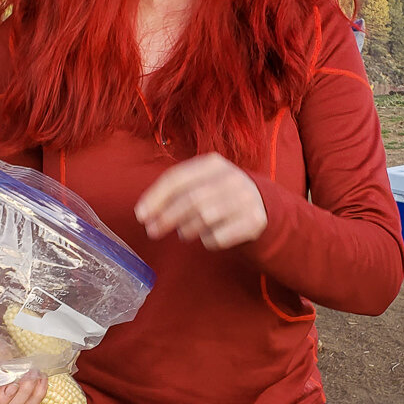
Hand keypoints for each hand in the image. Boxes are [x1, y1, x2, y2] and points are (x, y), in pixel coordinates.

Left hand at [134, 153, 267, 249]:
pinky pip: (220, 236)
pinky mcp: (255, 221)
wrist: (262, 204)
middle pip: (190, 199)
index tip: (141, 215)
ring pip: (204, 218)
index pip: (177, 178)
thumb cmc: (220, 195)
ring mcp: (246, 199)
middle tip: (152, 232)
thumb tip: (144, 213)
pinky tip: (208, 237)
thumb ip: (175, 191)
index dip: (156, 198)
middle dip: (166, 218)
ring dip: (186, 230)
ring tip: (184, 233)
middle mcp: (232, 177)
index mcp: (213, 163)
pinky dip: (208, 241)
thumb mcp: (201, 183)